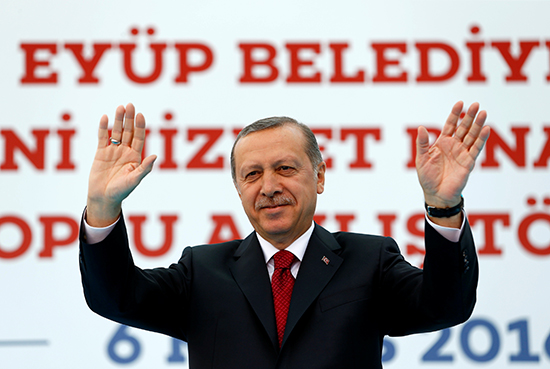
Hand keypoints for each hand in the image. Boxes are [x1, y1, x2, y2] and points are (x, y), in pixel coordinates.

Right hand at [86, 103, 156, 226]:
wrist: (103, 198)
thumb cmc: (121, 191)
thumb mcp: (134, 180)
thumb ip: (144, 168)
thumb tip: (155, 156)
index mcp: (136, 156)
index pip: (139, 137)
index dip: (140, 126)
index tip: (140, 115)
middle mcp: (125, 151)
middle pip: (128, 131)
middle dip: (129, 119)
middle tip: (130, 105)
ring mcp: (113, 151)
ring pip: (116, 132)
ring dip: (118, 120)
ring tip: (120, 107)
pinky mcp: (101, 152)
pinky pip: (102, 138)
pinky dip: (104, 128)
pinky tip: (105, 117)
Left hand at [416, 101, 489, 212]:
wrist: (436, 194)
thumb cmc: (427, 177)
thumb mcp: (421, 159)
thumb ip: (422, 143)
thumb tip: (420, 128)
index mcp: (442, 143)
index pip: (450, 125)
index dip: (455, 114)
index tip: (460, 103)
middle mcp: (454, 146)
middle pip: (463, 128)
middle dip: (469, 116)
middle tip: (476, 104)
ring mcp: (462, 153)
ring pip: (472, 136)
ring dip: (478, 125)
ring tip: (484, 113)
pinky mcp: (468, 162)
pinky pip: (476, 149)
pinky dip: (481, 139)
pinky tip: (486, 129)